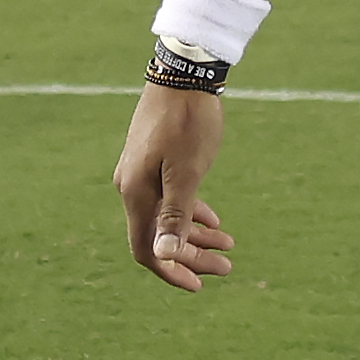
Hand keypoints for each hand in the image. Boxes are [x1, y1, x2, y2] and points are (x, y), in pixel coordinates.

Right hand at [115, 80, 234, 290]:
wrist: (182, 74)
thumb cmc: (188, 123)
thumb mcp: (187, 173)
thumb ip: (176, 216)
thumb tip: (164, 256)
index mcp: (136, 194)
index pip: (147, 250)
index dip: (172, 271)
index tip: (200, 285)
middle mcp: (131, 187)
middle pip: (159, 237)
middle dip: (192, 255)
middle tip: (228, 265)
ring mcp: (139, 173)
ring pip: (166, 217)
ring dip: (195, 235)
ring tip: (228, 245)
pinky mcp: (151, 160)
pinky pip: (168, 198)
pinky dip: (191, 212)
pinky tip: (214, 218)